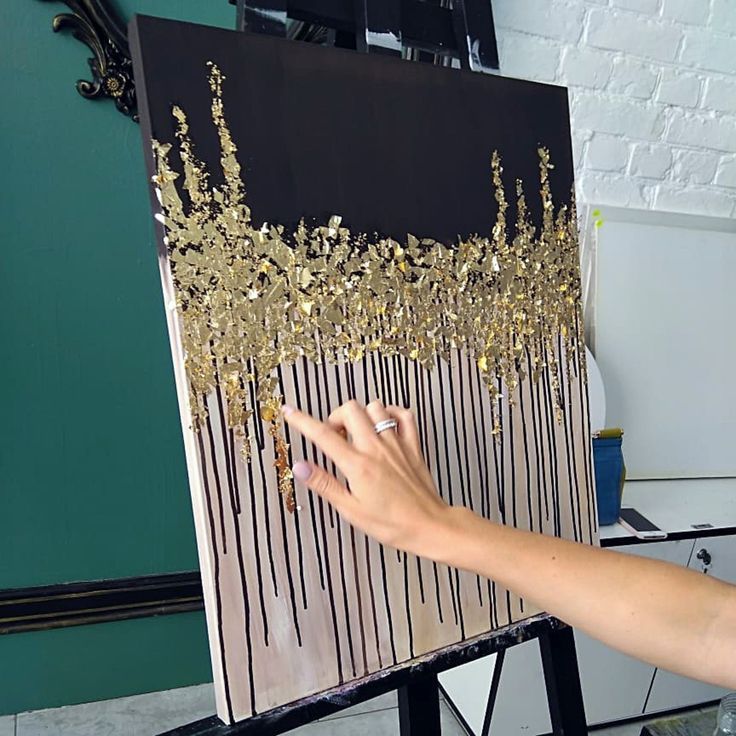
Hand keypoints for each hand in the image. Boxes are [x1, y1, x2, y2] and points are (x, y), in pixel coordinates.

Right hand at [282, 399, 455, 558]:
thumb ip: (324, 484)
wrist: (429, 526)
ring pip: (375, 407)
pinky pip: (404, 415)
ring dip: (361, 415)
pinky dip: (391, 414)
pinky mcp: (413, 445)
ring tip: (357, 434)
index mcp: (358, 465)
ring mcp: (397, 444)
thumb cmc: (392, 524)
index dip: (302, 420)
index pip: (323, 434)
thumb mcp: (351, 510)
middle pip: (350, 409)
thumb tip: (299, 467)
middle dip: (335, 417)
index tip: (289, 412)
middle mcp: (377, 448)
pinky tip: (384, 426)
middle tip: (334, 437)